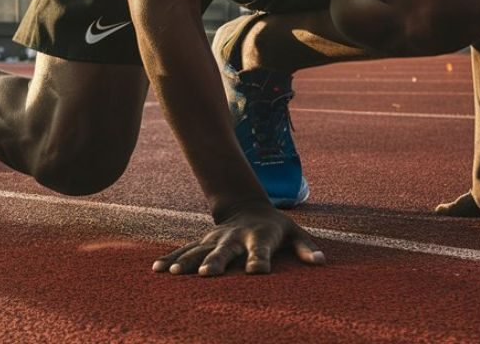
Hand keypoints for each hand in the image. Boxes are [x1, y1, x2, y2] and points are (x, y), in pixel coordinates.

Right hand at [152, 203, 324, 275]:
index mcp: (259, 236)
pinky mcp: (204, 242)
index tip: (257, 272)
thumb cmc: (276, 226)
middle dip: (215, 262)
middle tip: (205, 274)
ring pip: (199, 250)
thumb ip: (306, 247)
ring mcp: (216, 239)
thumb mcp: (294, 232)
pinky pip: (185, 250)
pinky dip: (172, 258)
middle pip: (225, 250)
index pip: (261, 250)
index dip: (260, 260)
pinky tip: (157, 269)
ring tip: (173, 274)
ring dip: (186, 261)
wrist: (248, 206)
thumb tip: (321, 261)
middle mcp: (234, 237)